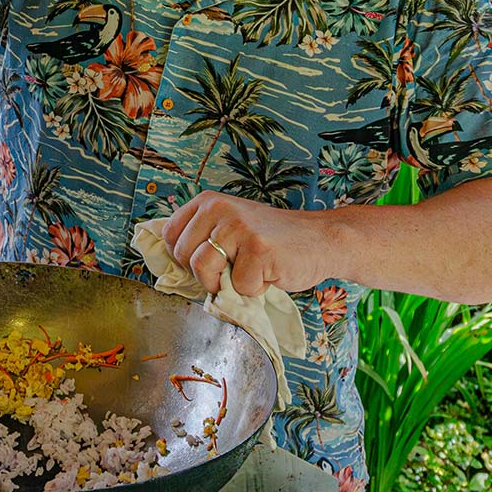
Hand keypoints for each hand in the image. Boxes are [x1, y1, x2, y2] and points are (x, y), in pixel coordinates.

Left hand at [162, 191, 331, 297]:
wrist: (322, 240)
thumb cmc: (273, 241)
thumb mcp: (231, 228)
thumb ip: (203, 239)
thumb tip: (169, 268)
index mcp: (208, 202)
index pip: (169, 236)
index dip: (183, 259)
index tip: (208, 263)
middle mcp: (220, 209)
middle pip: (183, 256)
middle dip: (206, 275)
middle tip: (234, 269)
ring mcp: (238, 227)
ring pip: (204, 270)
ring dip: (227, 283)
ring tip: (250, 270)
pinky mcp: (258, 249)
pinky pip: (238, 286)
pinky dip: (256, 288)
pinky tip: (270, 271)